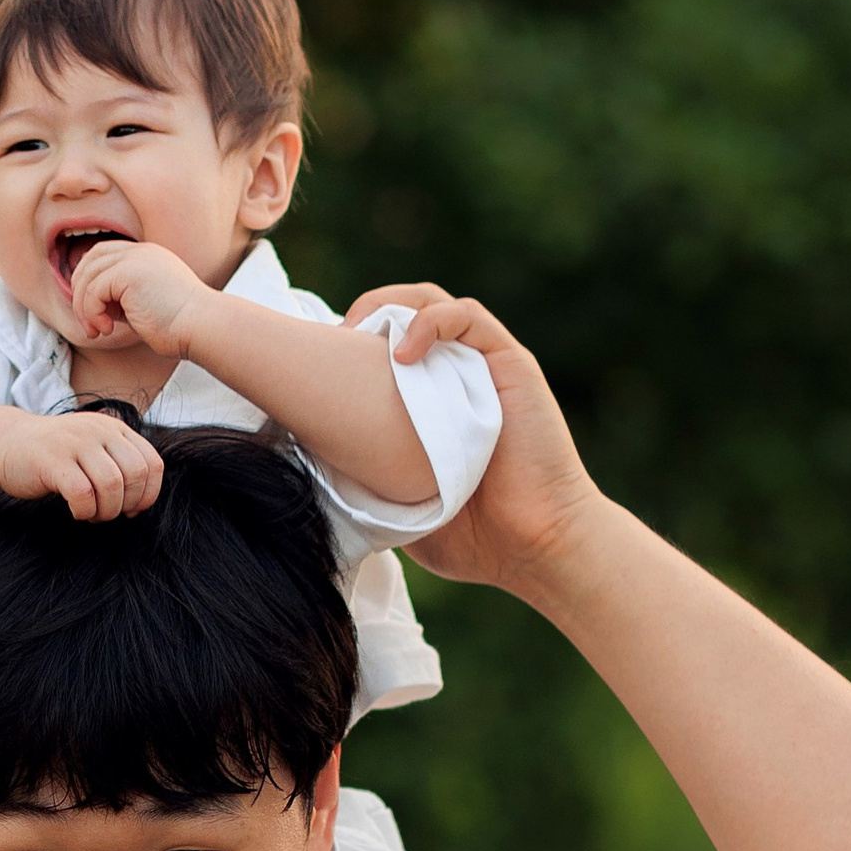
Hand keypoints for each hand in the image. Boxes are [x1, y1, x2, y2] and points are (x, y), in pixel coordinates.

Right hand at [0, 406, 164, 519]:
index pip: (152, 463)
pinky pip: (82, 493)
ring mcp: (75, 442)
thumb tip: (144, 499)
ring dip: (106, 510)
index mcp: (114, 428)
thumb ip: (119, 461)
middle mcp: (98, 430)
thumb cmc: (55, 454)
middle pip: (136, 474)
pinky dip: (84, 510)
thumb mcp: (93, 447)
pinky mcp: (52, 460)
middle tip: (109, 513)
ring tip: (92, 514)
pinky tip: (76, 511)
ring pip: (112, 484)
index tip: (132, 509)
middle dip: (128, 504)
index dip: (148, 494)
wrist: (6, 442)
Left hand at [67, 237, 207, 357]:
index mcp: (147, 256)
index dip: (90, 280)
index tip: (95, 312)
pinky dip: (92, 312)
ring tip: (96, 330)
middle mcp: (140, 252)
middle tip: (89, 324)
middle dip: (80, 291)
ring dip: (84, 307)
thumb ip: (121, 298)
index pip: (104, 255)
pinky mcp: (129, 273)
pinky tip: (108, 329)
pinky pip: (93, 290)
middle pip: (91, 259)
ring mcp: (134, 259)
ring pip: (87, 276)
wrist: (202, 326)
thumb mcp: (144, 305)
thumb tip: (93, 307)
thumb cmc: (180, 325)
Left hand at [342, 288, 600, 597]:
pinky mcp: (510, 363)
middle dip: (359, 316)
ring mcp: (483, 366)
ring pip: (429, 303)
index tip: (314, 369)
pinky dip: (428, 322)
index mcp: (429, 403)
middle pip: (400, 313)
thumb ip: (367, 479)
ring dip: (387, 305)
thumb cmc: (477, 538)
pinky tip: (400, 352)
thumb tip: (312, 467)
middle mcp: (456, 375)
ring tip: (354, 332)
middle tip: (326, 346)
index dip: (346, 347)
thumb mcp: (401, 505)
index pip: (382, 347)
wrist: (538, 548)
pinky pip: (466, 317)